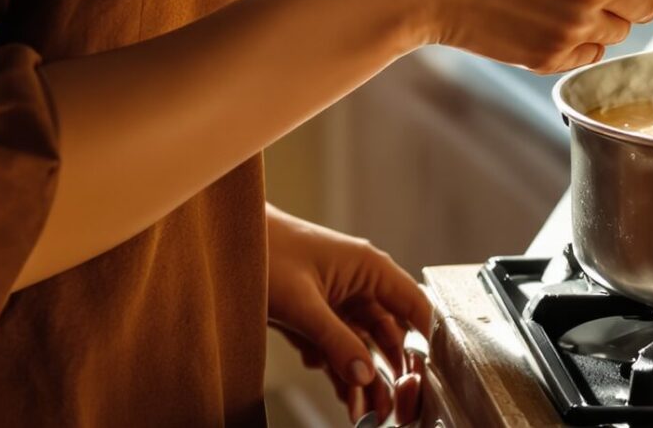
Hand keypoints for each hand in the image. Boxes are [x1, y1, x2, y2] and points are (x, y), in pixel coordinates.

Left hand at [267, 206, 433, 423]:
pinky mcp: (317, 315)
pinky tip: (342, 395)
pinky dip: (339, 371)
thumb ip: (337, 341)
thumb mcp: (303, 304)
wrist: (224, 242)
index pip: (414, 306)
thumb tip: (365, 377)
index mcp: (368, 268)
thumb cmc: (265, 253)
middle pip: (390, 333)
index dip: (426, 339)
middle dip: (391, 372)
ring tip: (367, 413)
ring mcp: (337, 300)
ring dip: (364, 379)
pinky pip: (337, 347)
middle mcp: (359, 284)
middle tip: (394, 408)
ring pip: (362, 345)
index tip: (428, 375)